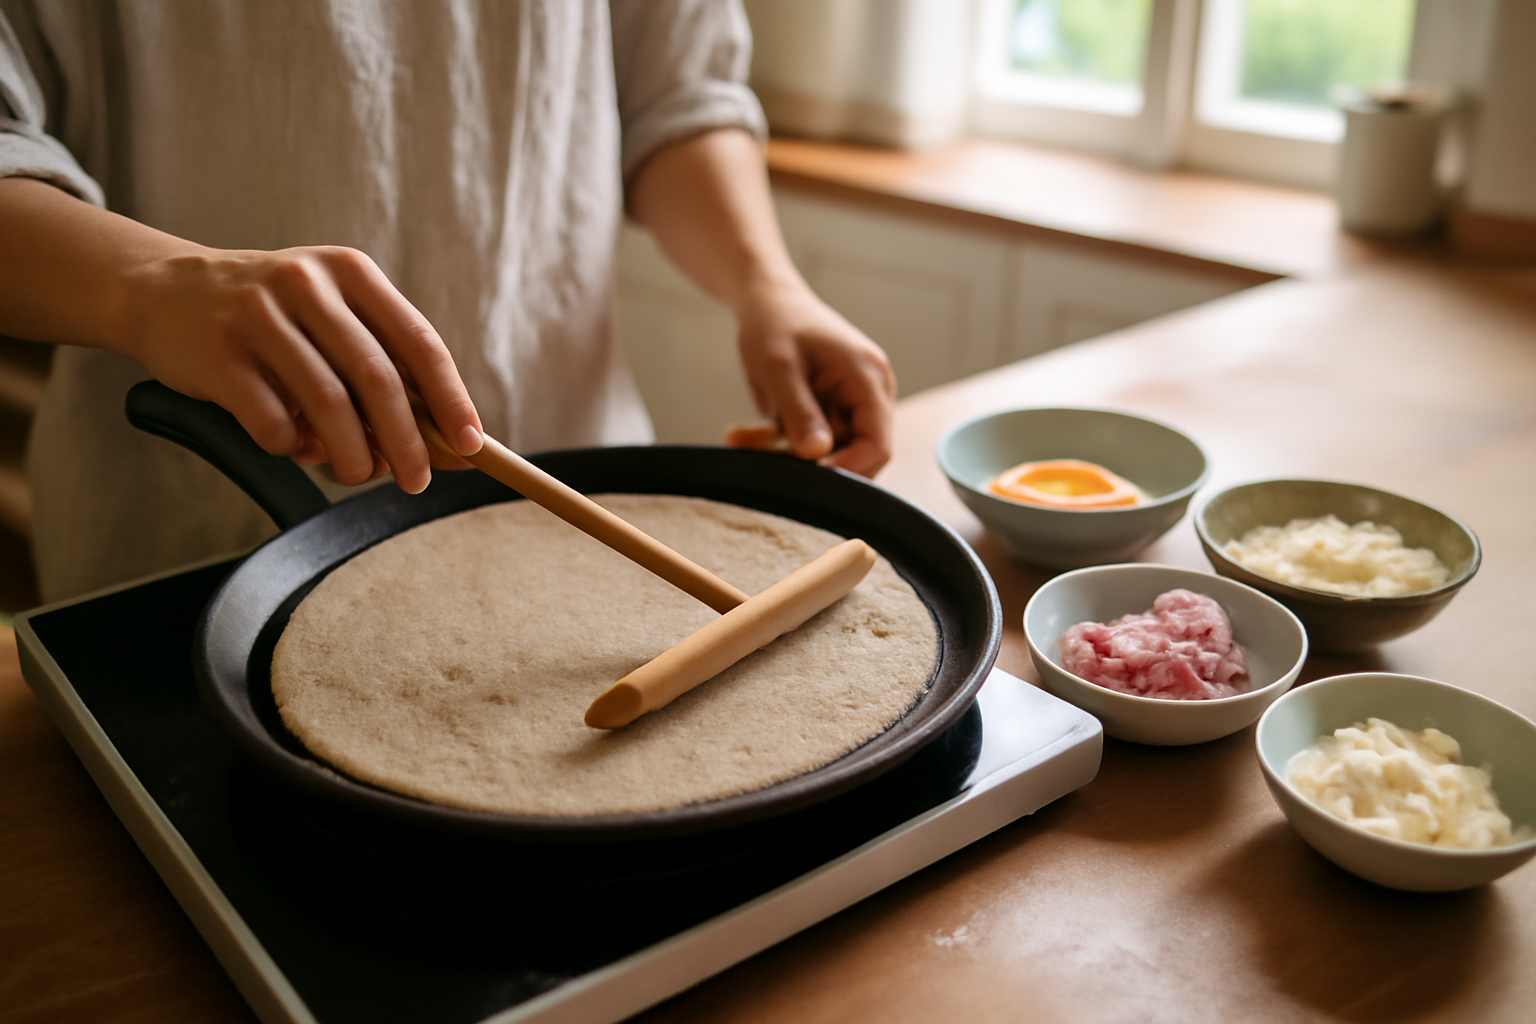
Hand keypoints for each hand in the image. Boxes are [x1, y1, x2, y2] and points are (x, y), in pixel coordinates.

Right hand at [120, 245, 482, 492]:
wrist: (163, 291)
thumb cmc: (272, 318)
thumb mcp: (332, 319)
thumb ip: (387, 372)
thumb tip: (455, 446)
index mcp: (350, 273)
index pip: (418, 342)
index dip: (451, 398)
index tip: (472, 445)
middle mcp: (307, 285)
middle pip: (377, 379)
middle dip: (405, 442)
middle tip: (414, 481)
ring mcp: (258, 315)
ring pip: (327, 404)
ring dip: (351, 455)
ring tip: (356, 475)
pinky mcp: (217, 353)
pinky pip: (271, 421)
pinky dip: (291, 446)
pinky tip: (292, 445)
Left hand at [732, 281, 894, 476]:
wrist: (767, 303)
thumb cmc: (774, 324)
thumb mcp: (778, 368)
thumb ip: (799, 412)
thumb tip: (818, 455)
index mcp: (869, 377)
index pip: (878, 445)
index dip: (846, 470)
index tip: (805, 477)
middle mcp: (872, 392)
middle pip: (858, 455)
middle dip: (814, 464)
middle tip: (768, 455)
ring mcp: (855, 403)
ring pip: (832, 455)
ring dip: (792, 455)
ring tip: (751, 438)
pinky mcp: (836, 411)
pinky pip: (817, 444)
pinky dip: (786, 445)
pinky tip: (754, 433)